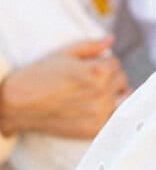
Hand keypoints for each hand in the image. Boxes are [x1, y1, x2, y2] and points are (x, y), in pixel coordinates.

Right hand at [0, 37, 130, 139]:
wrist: (15, 105)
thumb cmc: (39, 75)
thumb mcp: (65, 54)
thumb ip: (92, 46)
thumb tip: (111, 39)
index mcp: (98, 72)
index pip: (116, 62)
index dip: (104, 62)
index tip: (91, 67)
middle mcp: (102, 93)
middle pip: (121, 79)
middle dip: (110, 76)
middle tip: (91, 81)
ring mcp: (99, 113)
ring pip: (124, 97)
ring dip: (115, 94)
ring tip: (96, 94)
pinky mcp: (94, 130)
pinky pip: (117, 117)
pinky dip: (113, 112)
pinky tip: (100, 108)